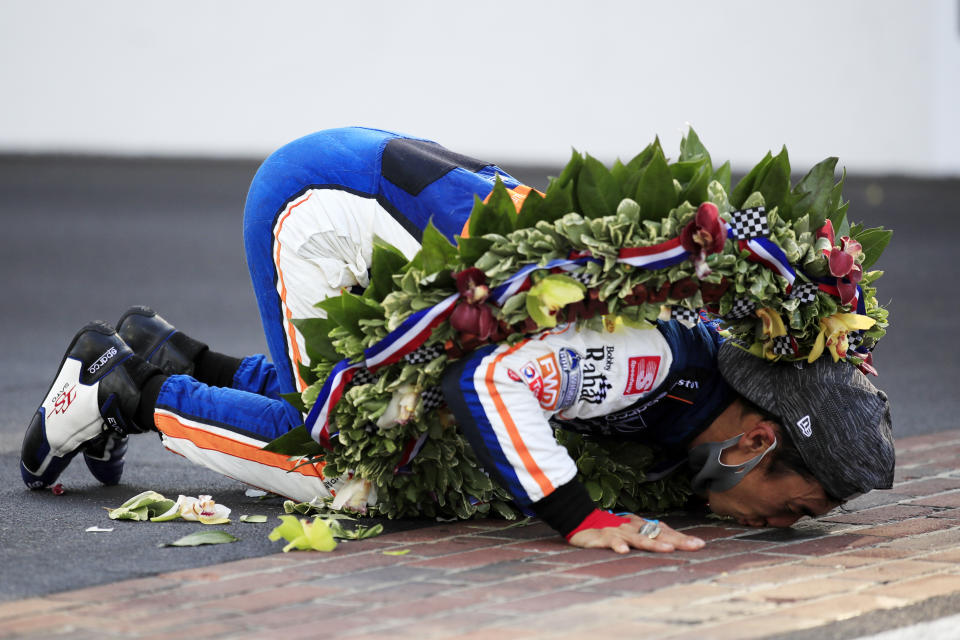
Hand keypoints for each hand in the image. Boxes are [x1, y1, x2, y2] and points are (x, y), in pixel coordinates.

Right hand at [567, 514, 704, 553]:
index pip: (665, 531)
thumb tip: (672, 540)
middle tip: (695, 546)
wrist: (581, 518)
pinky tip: (624, 551)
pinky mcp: (603, 536)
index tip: (700, 544)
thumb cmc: (609, 527)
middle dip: (677, 540)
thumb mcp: (631, 531)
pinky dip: (617, 545)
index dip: (682, 538)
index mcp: (641, 525)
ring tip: (668, 549)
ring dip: (653, 543)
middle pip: (658, 534)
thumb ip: (648, 534)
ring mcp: (619, 531)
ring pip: (638, 537)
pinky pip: (611, 541)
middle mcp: (633, 527)